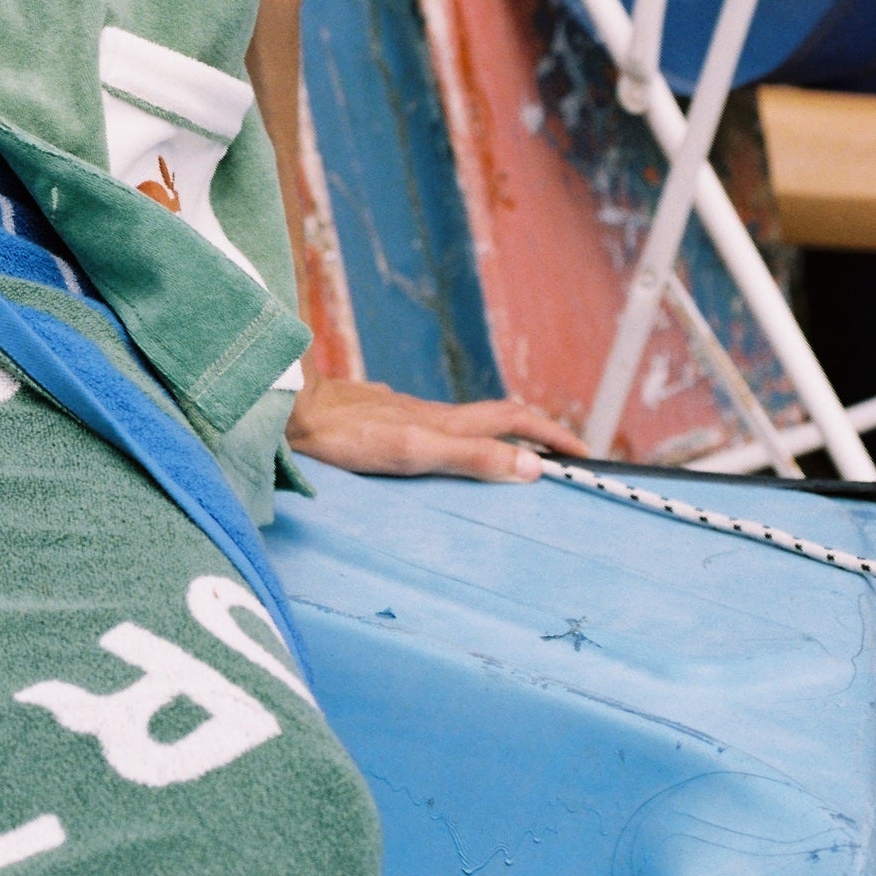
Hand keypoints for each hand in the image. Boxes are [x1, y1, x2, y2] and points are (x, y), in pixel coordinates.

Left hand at [285, 374, 590, 483]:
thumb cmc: (347, 434)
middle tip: (557, 456)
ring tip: (508, 459)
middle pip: (493, 418)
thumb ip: (472, 456)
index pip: (514, 421)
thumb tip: (533, 465)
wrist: (291, 409)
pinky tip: (438, 450)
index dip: (551, 434)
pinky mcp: (377, 419)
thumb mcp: (416, 452)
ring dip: (493, 437)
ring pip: (460, 423)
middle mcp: (429, 412)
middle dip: (532, 434)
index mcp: (445, 422)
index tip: (584, 452)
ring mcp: (402, 413)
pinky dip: (453, 439)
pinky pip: (429, 428)